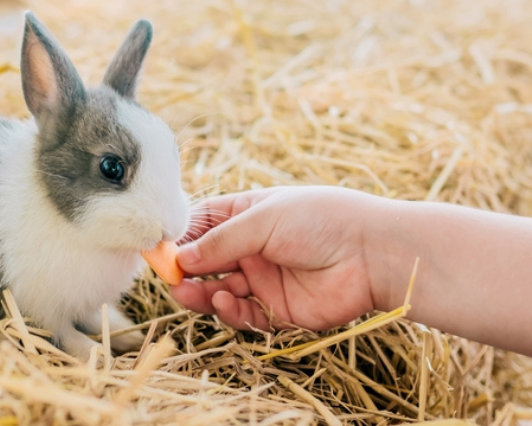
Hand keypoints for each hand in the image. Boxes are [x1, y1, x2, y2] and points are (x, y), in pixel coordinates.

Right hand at [171, 186, 379, 331]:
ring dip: (201, 293)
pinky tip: (223, 300)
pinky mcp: (278, 311)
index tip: (158, 249)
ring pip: (220, 291)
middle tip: (170, 278)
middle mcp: (252, 248)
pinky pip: (244, 315)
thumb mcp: (264, 219)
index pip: (202, 225)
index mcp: (247, 215)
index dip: (180, 237)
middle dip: (186, 271)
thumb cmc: (322, 220)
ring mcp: (264, 280)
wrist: (373, 252)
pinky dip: (228, 311)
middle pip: (206, 263)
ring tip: (188, 293)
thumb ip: (222, 240)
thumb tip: (180, 257)